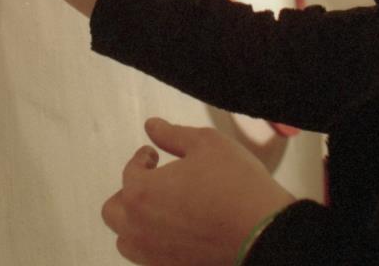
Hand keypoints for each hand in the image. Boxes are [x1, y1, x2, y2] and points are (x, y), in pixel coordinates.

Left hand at [102, 118, 295, 265]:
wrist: (264, 233)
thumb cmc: (237, 186)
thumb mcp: (207, 144)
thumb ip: (173, 134)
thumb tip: (152, 126)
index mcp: (140, 192)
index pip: (130, 171)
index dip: (143, 158)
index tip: (153, 155)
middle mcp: (138, 228)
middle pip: (114, 210)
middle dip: (129, 192)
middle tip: (151, 181)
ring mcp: (152, 255)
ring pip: (127, 239)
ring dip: (135, 221)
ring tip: (159, 209)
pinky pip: (149, 257)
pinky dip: (154, 242)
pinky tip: (176, 230)